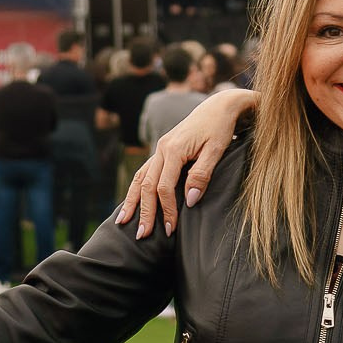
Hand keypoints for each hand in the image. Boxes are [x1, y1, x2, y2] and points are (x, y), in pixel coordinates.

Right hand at [117, 88, 255, 237]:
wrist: (218, 107)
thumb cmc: (220, 128)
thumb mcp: (216, 150)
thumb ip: (202, 175)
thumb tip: (190, 201)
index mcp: (174, 149)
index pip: (164, 186)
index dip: (166, 209)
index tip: (170, 229)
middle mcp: (162, 148)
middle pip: (146, 185)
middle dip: (144, 211)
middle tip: (141, 235)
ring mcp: (159, 149)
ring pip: (140, 178)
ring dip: (131, 201)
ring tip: (122, 221)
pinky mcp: (162, 151)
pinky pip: (144, 172)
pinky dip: (136, 188)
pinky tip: (131, 201)